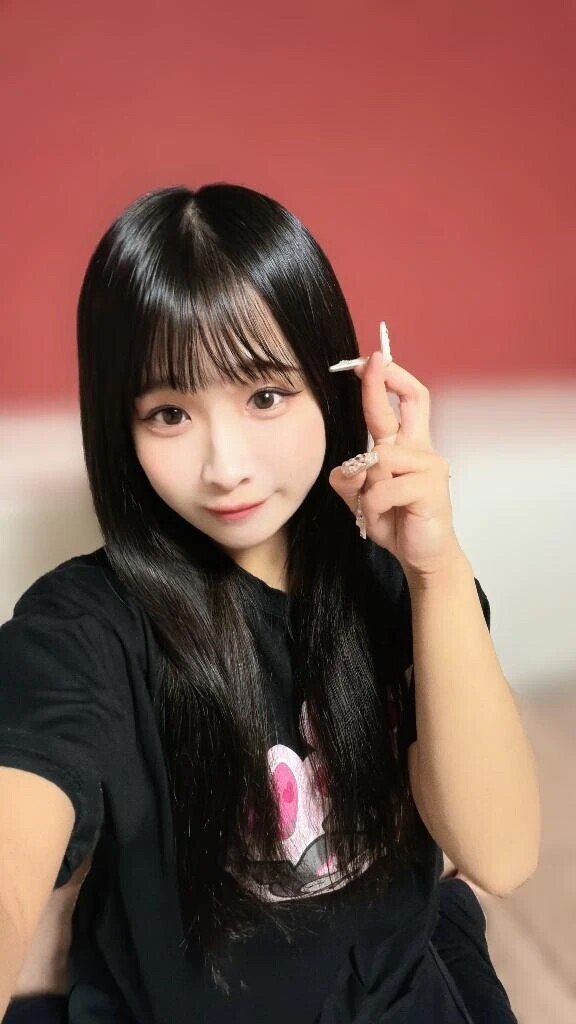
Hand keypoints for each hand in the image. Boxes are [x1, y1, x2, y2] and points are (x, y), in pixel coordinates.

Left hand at [328, 350, 462, 582]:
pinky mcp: (430, 488)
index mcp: (406, 447)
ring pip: (378, 459)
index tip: (367, 362)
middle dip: (385, 379)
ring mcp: (429, 466)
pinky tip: (383, 518)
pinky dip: (373, 506)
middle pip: (412, 400)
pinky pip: (383, 488)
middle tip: (372, 361)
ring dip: (366, 489)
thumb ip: (348, 481)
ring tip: (376, 510)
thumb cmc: (397, 522)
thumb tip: (344, 468)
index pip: (402, 403)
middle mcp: (420, 450)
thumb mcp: (361, 501)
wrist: (423, 557)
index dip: (385, 380)